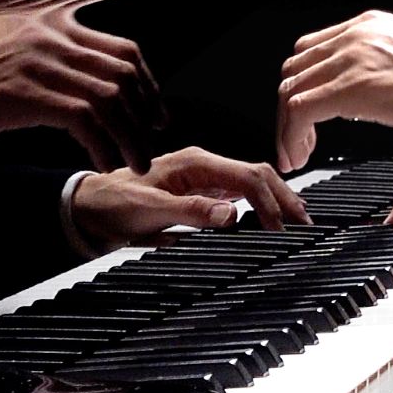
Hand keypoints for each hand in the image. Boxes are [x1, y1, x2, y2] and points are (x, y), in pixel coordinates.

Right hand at [0, 0, 162, 171]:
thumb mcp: (13, 64)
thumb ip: (52, 66)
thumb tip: (92, 89)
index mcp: (51, 25)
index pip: (121, 48)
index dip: (147, 83)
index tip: (155, 111)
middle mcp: (49, 36)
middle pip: (123, 70)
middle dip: (147, 110)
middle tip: (153, 138)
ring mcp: (36, 62)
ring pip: (109, 96)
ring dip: (130, 135)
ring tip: (134, 160)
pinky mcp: (23, 93)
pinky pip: (83, 118)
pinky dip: (102, 143)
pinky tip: (103, 161)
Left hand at [71, 148, 309, 253]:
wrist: (87, 210)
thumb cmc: (111, 205)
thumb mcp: (148, 209)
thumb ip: (190, 210)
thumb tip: (231, 214)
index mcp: (194, 162)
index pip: (247, 177)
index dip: (269, 203)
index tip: (280, 230)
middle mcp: (203, 166)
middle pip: (257, 175)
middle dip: (284, 198)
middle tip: (305, 225)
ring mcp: (203, 179)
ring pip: (252, 184)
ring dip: (276, 200)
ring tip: (296, 221)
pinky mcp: (200, 194)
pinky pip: (239, 195)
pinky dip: (261, 206)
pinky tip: (270, 219)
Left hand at [274, 10, 392, 171]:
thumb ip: (389, 68)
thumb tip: (378, 93)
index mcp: (372, 26)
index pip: (314, 50)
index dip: (304, 84)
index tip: (308, 114)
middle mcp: (356, 36)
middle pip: (296, 69)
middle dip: (290, 107)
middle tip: (299, 138)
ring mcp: (352, 59)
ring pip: (291, 90)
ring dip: (287, 127)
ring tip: (297, 154)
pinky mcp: (352, 88)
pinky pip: (300, 111)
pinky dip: (292, 137)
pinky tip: (302, 156)